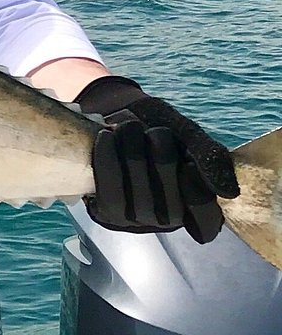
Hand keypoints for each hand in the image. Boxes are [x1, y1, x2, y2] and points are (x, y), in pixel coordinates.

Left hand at [80, 76, 239, 243]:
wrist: (113, 111)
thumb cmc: (155, 125)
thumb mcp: (187, 133)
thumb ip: (209, 158)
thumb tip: (228, 193)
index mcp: (195, 206)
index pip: (206, 224)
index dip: (198, 197)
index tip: (189, 164)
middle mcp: (166, 219)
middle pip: (170, 208)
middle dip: (164, 162)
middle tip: (157, 132)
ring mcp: (135, 219)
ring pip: (140, 199)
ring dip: (134, 156)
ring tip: (130, 128)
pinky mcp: (106, 212)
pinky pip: (109, 193)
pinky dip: (108, 161)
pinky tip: (107, 136)